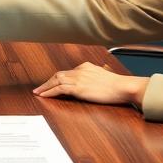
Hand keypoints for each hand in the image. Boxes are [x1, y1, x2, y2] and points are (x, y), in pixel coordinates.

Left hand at [33, 61, 147, 106]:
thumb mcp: (107, 76)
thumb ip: (101, 73)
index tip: (51, 84)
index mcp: (86, 66)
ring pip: (56, 80)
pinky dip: (50, 92)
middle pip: (59, 74)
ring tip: (38, 93)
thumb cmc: (119, 85)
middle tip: (39, 88)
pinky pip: (59, 88)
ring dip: (45, 87)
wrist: (124, 87)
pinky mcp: (78, 88)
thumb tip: (103, 71)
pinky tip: (44, 96)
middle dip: (48, 81)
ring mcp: (79, 78)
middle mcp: (80, 70)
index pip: (67, 72)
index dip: (57, 79)